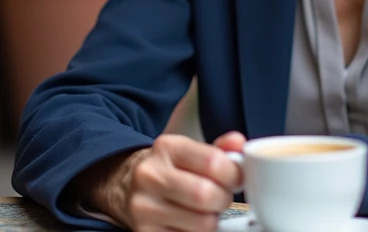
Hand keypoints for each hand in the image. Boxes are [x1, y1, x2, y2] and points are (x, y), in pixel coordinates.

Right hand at [80, 132, 245, 231]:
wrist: (129, 187)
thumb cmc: (171, 169)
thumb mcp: (191, 152)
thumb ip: (219, 149)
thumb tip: (238, 144)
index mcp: (167, 148)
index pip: (213, 162)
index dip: (234, 174)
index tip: (237, 178)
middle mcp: (150, 176)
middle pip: (206, 195)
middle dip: (224, 199)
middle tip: (222, 197)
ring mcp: (143, 208)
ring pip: (202, 223)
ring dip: (213, 219)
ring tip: (206, 210)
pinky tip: (191, 223)